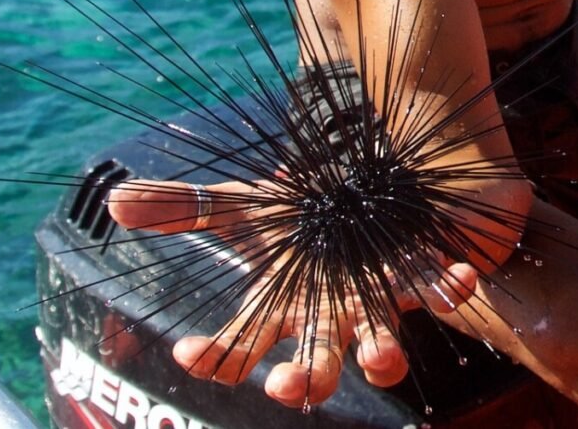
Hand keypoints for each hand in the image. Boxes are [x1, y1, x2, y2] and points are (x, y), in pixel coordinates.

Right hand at [107, 179, 477, 407]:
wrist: (355, 193)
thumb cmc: (294, 213)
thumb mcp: (239, 206)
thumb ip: (185, 208)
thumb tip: (116, 201)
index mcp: (279, 310)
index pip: (238, 349)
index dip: (214, 356)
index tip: (189, 351)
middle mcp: (325, 318)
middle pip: (310, 365)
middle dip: (301, 379)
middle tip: (289, 384)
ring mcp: (373, 302)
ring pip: (378, 345)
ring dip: (380, 356)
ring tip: (382, 359)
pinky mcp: (414, 275)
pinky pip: (434, 287)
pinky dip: (449, 285)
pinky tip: (461, 278)